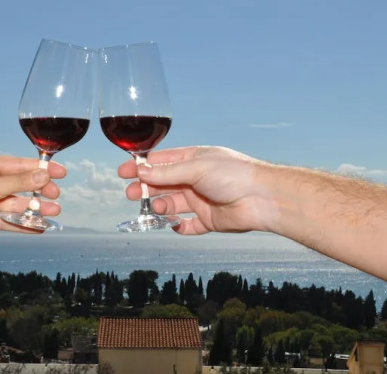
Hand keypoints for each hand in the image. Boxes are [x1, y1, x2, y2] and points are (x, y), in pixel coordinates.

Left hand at [0, 154, 65, 244]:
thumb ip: (18, 182)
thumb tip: (44, 174)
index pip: (18, 165)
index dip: (40, 168)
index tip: (60, 172)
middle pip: (18, 185)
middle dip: (39, 190)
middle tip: (56, 196)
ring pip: (14, 204)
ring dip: (33, 208)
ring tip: (53, 213)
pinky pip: (6, 220)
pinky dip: (21, 223)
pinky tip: (38, 227)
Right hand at [118, 146, 274, 234]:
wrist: (263, 199)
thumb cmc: (234, 174)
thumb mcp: (195, 167)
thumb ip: (167, 172)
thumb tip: (142, 171)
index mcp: (193, 160)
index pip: (161, 161)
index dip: (142, 166)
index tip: (124, 172)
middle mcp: (196, 179)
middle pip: (163, 184)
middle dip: (146, 188)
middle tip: (133, 194)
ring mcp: (202, 199)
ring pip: (173, 204)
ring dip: (161, 206)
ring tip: (159, 207)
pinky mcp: (209, 220)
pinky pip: (189, 226)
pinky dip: (180, 227)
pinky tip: (175, 224)